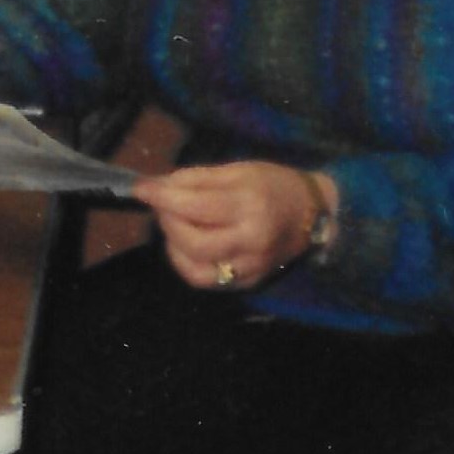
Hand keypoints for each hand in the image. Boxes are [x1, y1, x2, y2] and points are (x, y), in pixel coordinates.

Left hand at [134, 161, 331, 291]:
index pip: (195, 206)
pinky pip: (205, 280)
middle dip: (168, 221)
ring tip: (175, 223)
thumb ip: (196, 179)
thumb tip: (158, 185)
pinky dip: (186, 263)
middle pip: (192, 241)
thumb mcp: (237, 170)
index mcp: (250, 206)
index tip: (140, 188)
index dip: (162, 197)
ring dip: (173, 244)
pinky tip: (185, 245)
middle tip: (163, 205)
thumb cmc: (273, 185)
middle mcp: (251, 241)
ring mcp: (250, 267)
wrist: (313, 215)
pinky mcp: (248, 283)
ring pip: (195, 268)